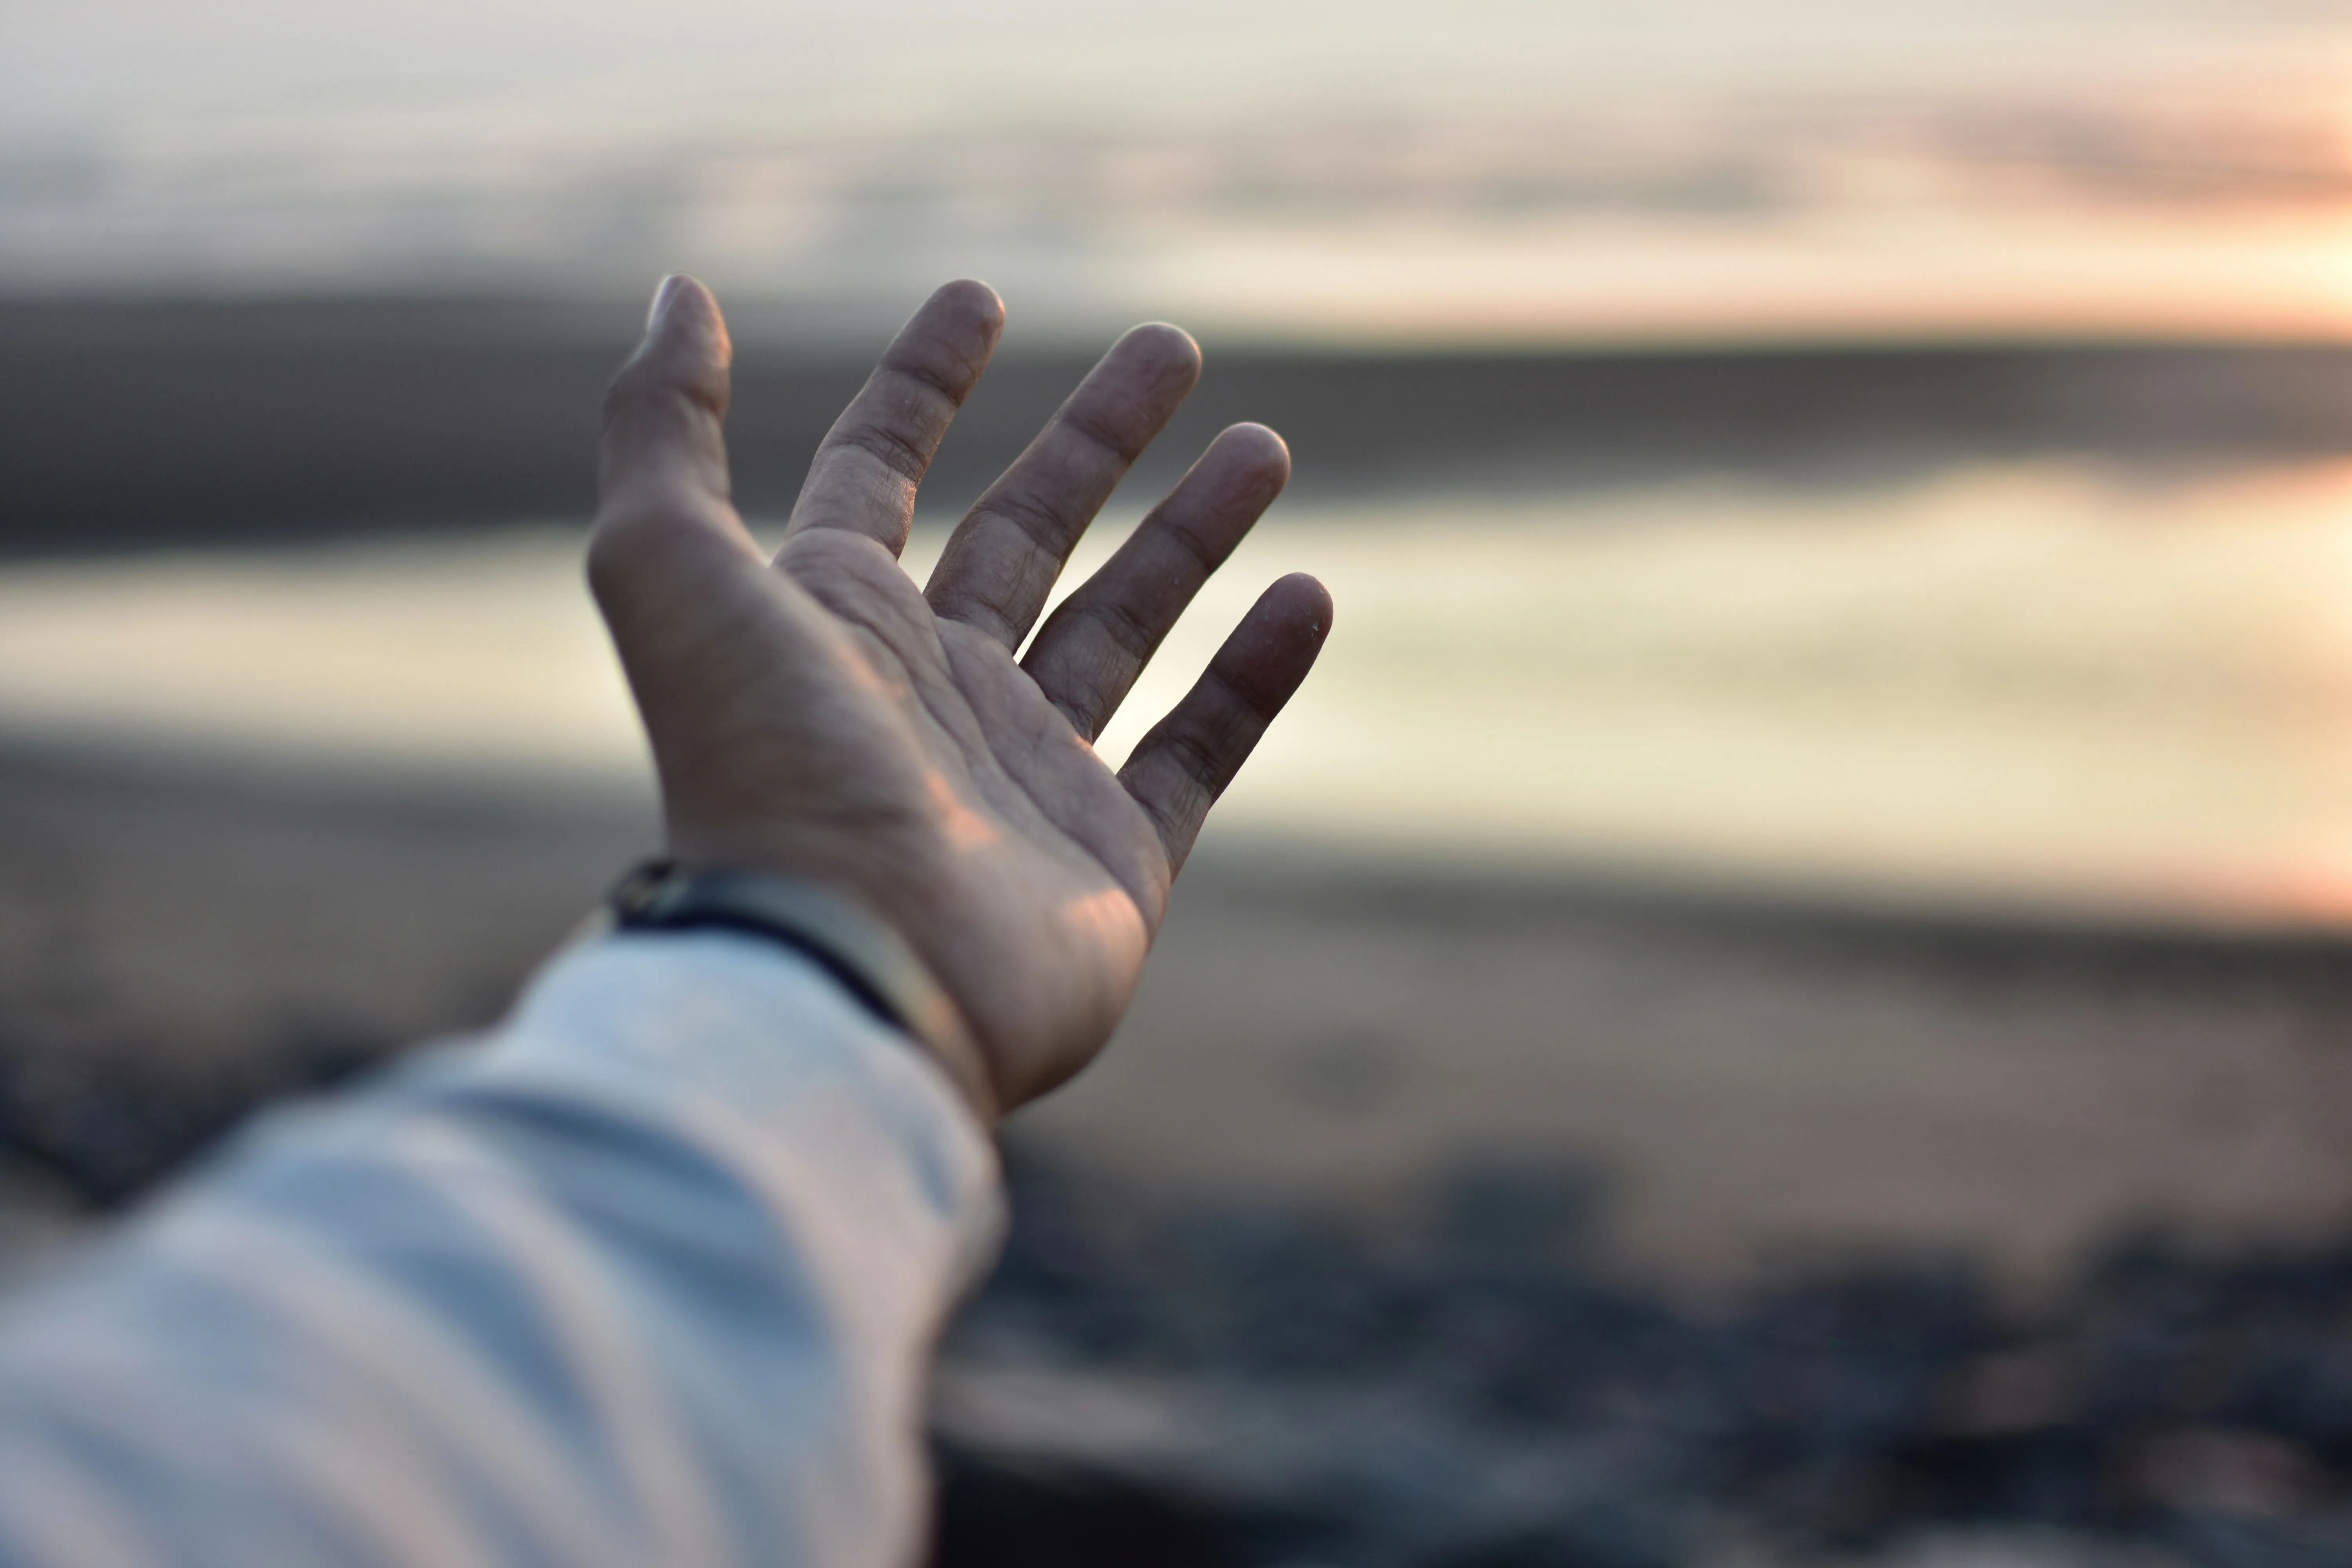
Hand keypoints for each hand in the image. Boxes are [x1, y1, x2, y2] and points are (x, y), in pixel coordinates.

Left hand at [589, 277, 1330, 1118]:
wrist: (843, 977)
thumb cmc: (758, 773)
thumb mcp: (667, 571)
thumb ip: (661, 426)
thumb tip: (683, 289)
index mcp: (834, 625)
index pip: (880, 469)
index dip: (921, 381)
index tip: (981, 296)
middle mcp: (931, 693)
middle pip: (1026, 533)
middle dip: (1096, 436)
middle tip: (1171, 345)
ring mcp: (1026, 779)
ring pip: (1125, 626)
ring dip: (1192, 533)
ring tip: (1263, 444)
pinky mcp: (1111, 861)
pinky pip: (1200, 747)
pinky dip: (1256, 674)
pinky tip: (1307, 593)